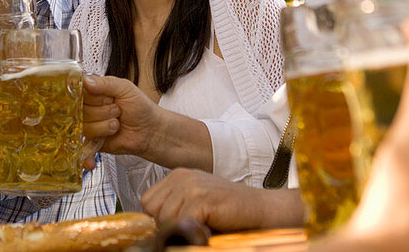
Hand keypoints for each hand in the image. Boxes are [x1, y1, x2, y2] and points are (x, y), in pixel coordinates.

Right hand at [83, 74, 162, 156]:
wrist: (150, 131)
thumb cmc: (140, 108)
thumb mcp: (125, 88)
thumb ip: (105, 83)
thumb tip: (86, 80)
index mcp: (94, 92)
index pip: (78, 91)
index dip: (90, 96)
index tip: (104, 98)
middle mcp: (89, 108)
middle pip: (80, 110)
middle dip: (101, 111)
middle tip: (116, 110)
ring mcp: (89, 126)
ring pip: (84, 127)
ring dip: (103, 126)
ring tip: (116, 123)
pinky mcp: (92, 143)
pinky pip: (82, 148)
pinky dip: (86, 155)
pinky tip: (92, 157)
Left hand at [140, 168, 301, 231]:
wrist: (261, 210)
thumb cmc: (230, 212)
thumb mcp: (195, 203)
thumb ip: (174, 207)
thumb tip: (151, 227)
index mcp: (178, 175)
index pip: (147, 201)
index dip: (159, 219)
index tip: (178, 225)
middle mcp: (182, 176)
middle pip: (152, 210)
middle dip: (166, 224)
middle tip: (191, 227)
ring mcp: (192, 185)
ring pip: (164, 218)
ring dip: (181, 230)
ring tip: (201, 227)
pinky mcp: (202, 198)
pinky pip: (180, 223)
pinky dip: (192, 232)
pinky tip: (207, 229)